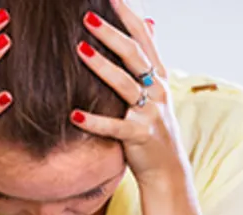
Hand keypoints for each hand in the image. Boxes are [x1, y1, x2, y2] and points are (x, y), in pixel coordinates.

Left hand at [71, 0, 190, 186]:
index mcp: (158, 76)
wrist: (168, 169)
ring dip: (101, 67)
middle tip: (87, 17)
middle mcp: (157, 90)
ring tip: (79, 50)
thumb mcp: (155, 91)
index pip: (144, 38)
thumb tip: (148, 22)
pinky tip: (74, 115)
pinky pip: (114, 127)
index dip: (129, 16)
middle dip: (111, 34)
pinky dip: (94, 121)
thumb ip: (147, 61)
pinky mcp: (139, 137)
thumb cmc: (153, 127)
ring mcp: (150, 113)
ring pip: (124, 85)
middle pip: (134, 55)